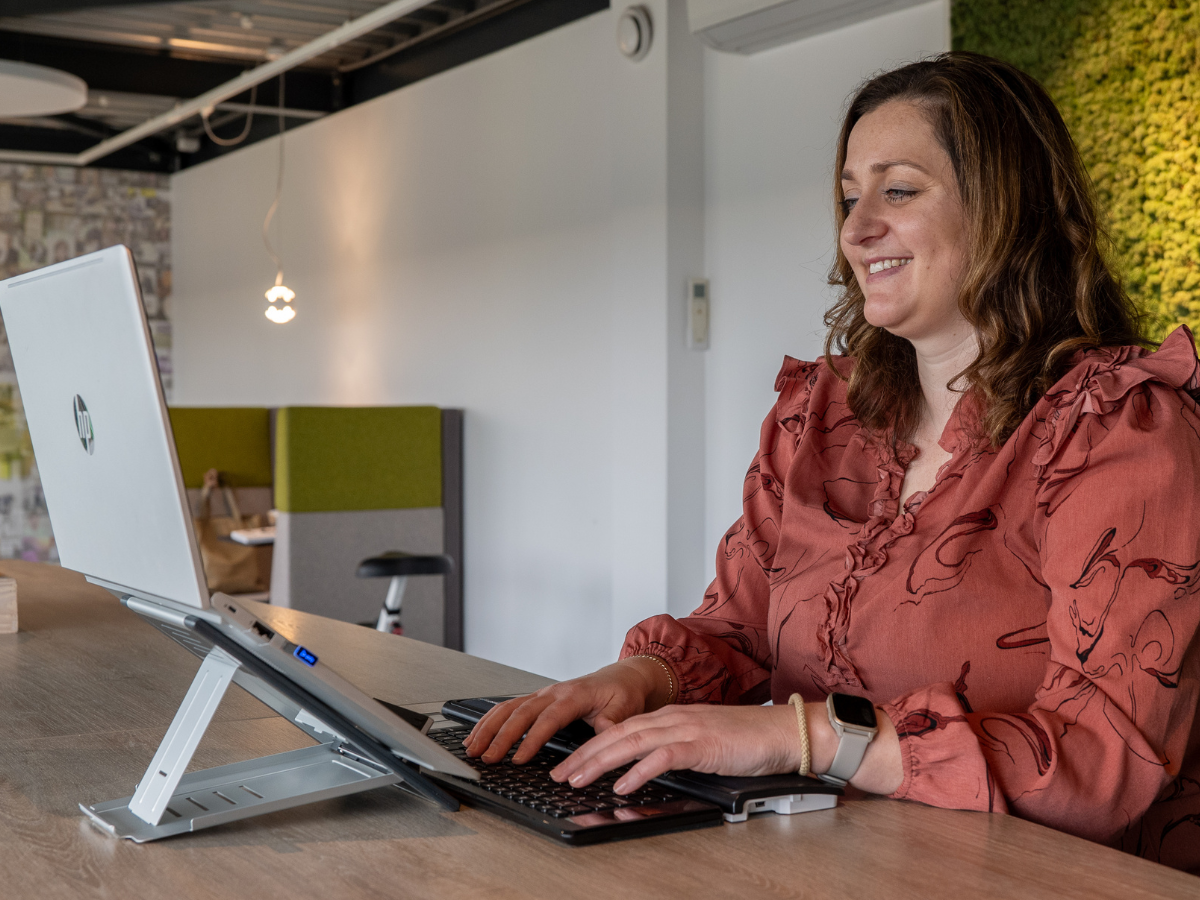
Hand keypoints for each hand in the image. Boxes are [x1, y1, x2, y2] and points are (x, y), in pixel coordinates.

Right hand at [464, 658, 671, 764]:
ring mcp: (543, 694)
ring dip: (489, 728)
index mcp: (574, 695)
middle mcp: (554, 692)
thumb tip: (603, 737)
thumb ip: (611, 723)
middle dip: (500, 737)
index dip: (532, 740)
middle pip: (521, 713)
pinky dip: (491, 720)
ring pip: (509, 708)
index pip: (548, 719)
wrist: (624, 677)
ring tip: (472, 747)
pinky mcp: (538, 699)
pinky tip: (478, 733)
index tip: (519, 759)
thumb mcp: (625, 708)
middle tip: (487, 758)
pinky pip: (509, 707)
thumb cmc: (623, 692)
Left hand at [549, 703, 803, 793]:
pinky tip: (621, 783)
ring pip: (632, 742)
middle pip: (618, 734)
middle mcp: (673, 718)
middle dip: (584, 754)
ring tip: (577, 778)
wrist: (782, 732)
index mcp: (671, 717)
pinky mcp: (702, 744)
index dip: (592, 745)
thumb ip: (674, 749)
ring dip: (600, 762)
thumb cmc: (747, 740)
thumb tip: (646, 769)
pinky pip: (663, 757)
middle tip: (559, 772)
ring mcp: (687, 729)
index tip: (570, 762)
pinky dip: (638, 771)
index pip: (621, 728)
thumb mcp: (702, 742)